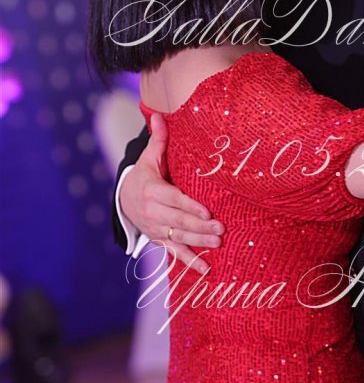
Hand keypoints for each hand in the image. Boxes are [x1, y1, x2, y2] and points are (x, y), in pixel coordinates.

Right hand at [120, 113, 222, 273]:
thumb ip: (158, 139)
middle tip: (221, 229)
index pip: (175, 200)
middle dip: (200, 227)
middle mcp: (154, 212)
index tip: (207, 212)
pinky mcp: (160, 240)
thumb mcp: (149, 157)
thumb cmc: (144, 175)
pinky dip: (190, 262)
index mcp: (153, 191)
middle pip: (180, 220)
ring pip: (180, 236)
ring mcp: (157, 228)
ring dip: (199, 242)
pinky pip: (175, 252)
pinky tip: (206, 269)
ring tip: (218, 243)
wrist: (123, 198)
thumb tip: (159, 114)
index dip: (190, 207)